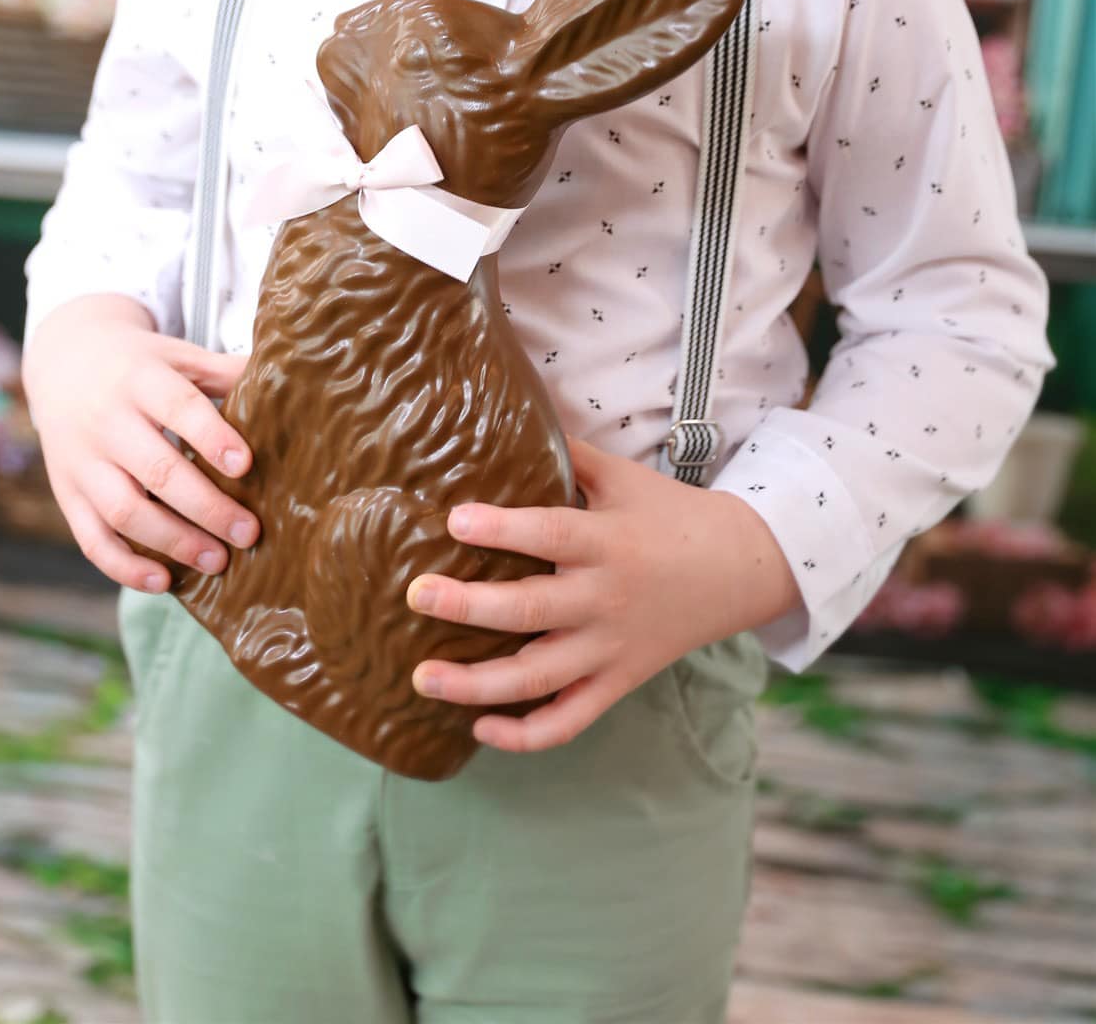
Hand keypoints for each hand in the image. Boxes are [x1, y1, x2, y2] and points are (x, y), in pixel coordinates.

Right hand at [22, 295, 258, 593]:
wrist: (66, 362)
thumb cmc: (140, 364)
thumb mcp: (178, 355)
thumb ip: (224, 372)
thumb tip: (288, 379)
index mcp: (140, 379)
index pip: (177, 407)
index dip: (211, 437)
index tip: (246, 466)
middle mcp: (107, 421)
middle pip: (156, 468)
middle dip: (205, 506)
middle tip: (249, 532)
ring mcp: (83, 462)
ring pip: (124, 510)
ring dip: (173, 541)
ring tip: (218, 561)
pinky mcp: (68, 495)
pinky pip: (92, 539)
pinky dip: (124, 566)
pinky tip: (163, 581)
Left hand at [404, 434, 798, 753]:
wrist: (739, 569)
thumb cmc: (669, 514)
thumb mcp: (623, 476)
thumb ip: (567, 455)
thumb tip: (508, 419)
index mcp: (607, 542)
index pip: (551, 534)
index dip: (503, 529)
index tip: (455, 519)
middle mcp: (605, 600)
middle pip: (532, 611)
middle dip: (468, 607)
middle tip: (415, 595)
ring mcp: (611, 649)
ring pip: (540, 678)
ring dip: (478, 685)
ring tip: (421, 678)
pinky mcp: (617, 683)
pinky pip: (570, 720)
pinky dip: (526, 735)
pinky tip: (480, 728)